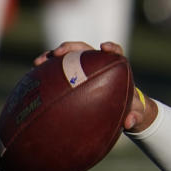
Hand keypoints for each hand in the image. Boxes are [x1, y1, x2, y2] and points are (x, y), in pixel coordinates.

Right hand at [35, 41, 149, 130]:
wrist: (121, 110)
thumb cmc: (130, 108)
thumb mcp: (136, 114)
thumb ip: (136, 117)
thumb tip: (129, 123)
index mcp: (116, 68)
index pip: (115, 52)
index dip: (111, 48)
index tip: (105, 47)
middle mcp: (97, 64)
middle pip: (84, 49)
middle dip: (70, 47)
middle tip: (58, 52)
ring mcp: (83, 68)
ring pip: (67, 57)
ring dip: (52, 56)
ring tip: (38, 62)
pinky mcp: (71, 75)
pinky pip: (58, 70)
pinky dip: (47, 70)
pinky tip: (33, 76)